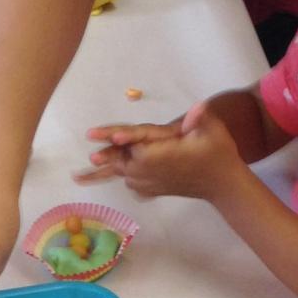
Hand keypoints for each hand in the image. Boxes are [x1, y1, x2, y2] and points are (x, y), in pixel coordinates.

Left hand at [79, 102, 245, 200]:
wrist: (222, 183)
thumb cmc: (218, 154)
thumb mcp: (212, 133)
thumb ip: (201, 120)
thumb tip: (199, 109)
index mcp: (158, 155)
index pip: (131, 140)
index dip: (112, 135)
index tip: (91, 136)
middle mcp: (149, 170)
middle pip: (119, 160)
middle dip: (100, 160)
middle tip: (75, 174)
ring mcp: (149, 181)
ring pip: (120, 172)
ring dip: (101, 174)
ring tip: (79, 178)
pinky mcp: (151, 188)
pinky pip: (128, 181)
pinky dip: (116, 179)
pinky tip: (103, 181)